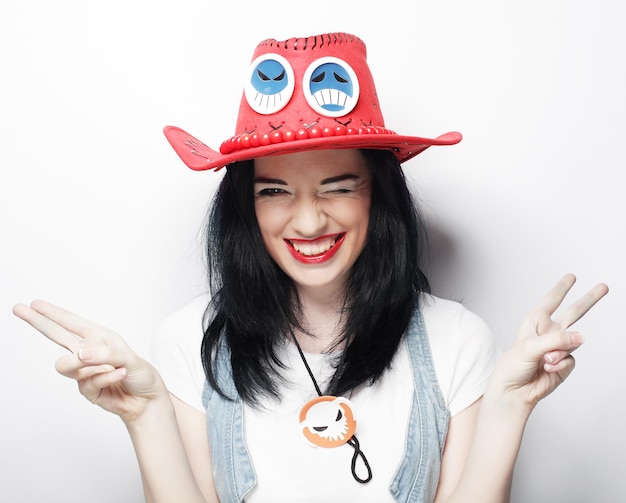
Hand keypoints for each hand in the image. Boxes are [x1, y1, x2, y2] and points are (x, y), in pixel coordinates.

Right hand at [13, 300, 166, 423]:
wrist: (147, 400)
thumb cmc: (140, 375)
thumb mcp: (130, 359)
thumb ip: (105, 355)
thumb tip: (79, 354)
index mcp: (99, 338)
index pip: (71, 323)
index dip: (52, 313)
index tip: (33, 304)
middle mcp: (89, 352)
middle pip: (56, 336)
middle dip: (38, 321)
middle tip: (19, 309)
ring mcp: (85, 371)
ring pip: (66, 365)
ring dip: (86, 365)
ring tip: (111, 366)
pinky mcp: (86, 389)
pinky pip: (87, 381)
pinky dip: (107, 377)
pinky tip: (120, 376)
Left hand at [489, 273, 608, 408]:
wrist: (514, 391)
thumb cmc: (513, 366)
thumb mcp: (529, 347)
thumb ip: (556, 340)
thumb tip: (581, 337)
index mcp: (535, 322)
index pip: (551, 301)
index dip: (562, 288)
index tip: (571, 276)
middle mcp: (548, 332)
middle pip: (574, 312)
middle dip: (589, 299)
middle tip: (603, 287)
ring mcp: (558, 348)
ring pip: (573, 342)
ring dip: (559, 352)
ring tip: (544, 361)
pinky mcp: (564, 363)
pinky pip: (571, 359)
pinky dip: (560, 365)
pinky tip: (547, 370)